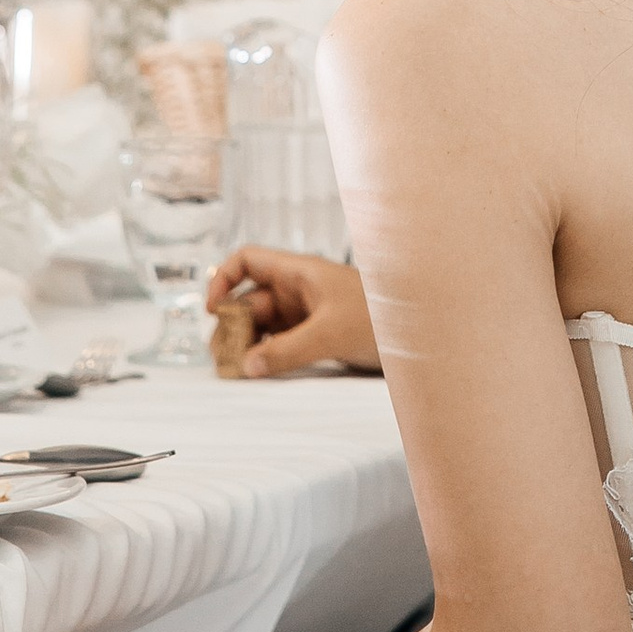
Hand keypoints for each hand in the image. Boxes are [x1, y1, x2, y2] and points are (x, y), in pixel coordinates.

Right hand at [205, 245, 379, 376]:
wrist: (419, 336)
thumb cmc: (380, 319)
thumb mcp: (330, 333)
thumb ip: (287, 351)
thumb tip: (248, 367)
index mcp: (299, 272)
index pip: (248, 260)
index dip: (224, 279)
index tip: (213, 308)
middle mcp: (298, 289)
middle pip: (250, 300)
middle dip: (232, 324)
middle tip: (222, 355)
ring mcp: (305, 313)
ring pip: (262, 324)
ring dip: (246, 343)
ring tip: (234, 369)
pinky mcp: (314, 335)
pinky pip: (278, 341)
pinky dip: (265, 354)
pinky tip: (257, 371)